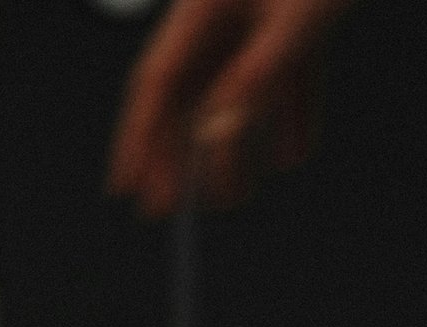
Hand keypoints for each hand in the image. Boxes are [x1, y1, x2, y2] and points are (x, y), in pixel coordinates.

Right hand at [108, 0, 352, 214]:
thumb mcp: (296, 15)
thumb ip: (259, 73)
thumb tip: (221, 136)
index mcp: (203, 7)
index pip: (157, 83)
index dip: (138, 139)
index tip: (129, 189)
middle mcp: (222, 13)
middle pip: (189, 93)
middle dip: (181, 153)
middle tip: (175, 208)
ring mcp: (259, 13)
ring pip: (234, 89)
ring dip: (234, 142)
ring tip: (238, 193)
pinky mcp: (297, 12)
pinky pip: (283, 72)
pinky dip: (287, 111)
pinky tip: (295, 151)